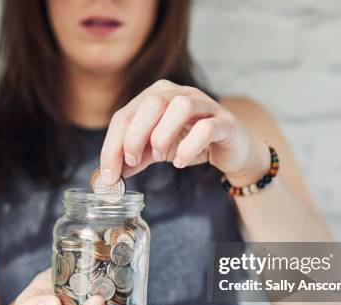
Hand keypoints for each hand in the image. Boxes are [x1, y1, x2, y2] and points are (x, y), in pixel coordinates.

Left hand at [100, 79, 269, 186]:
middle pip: (151, 104)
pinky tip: (181, 161)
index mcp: (158, 95)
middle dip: (134, 136)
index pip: (125, 114)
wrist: (233, 150)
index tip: (108, 175)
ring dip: (162, 136)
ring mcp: (205, 105)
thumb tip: (110, 174)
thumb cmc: (192, 144)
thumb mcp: (157, 150)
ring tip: (159, 156)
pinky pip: (206, 128)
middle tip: (132, 161)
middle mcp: (180, 93)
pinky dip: (189, 147)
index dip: (112, 145)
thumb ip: (135, 157)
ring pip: (180, 107)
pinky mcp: (225, 122)